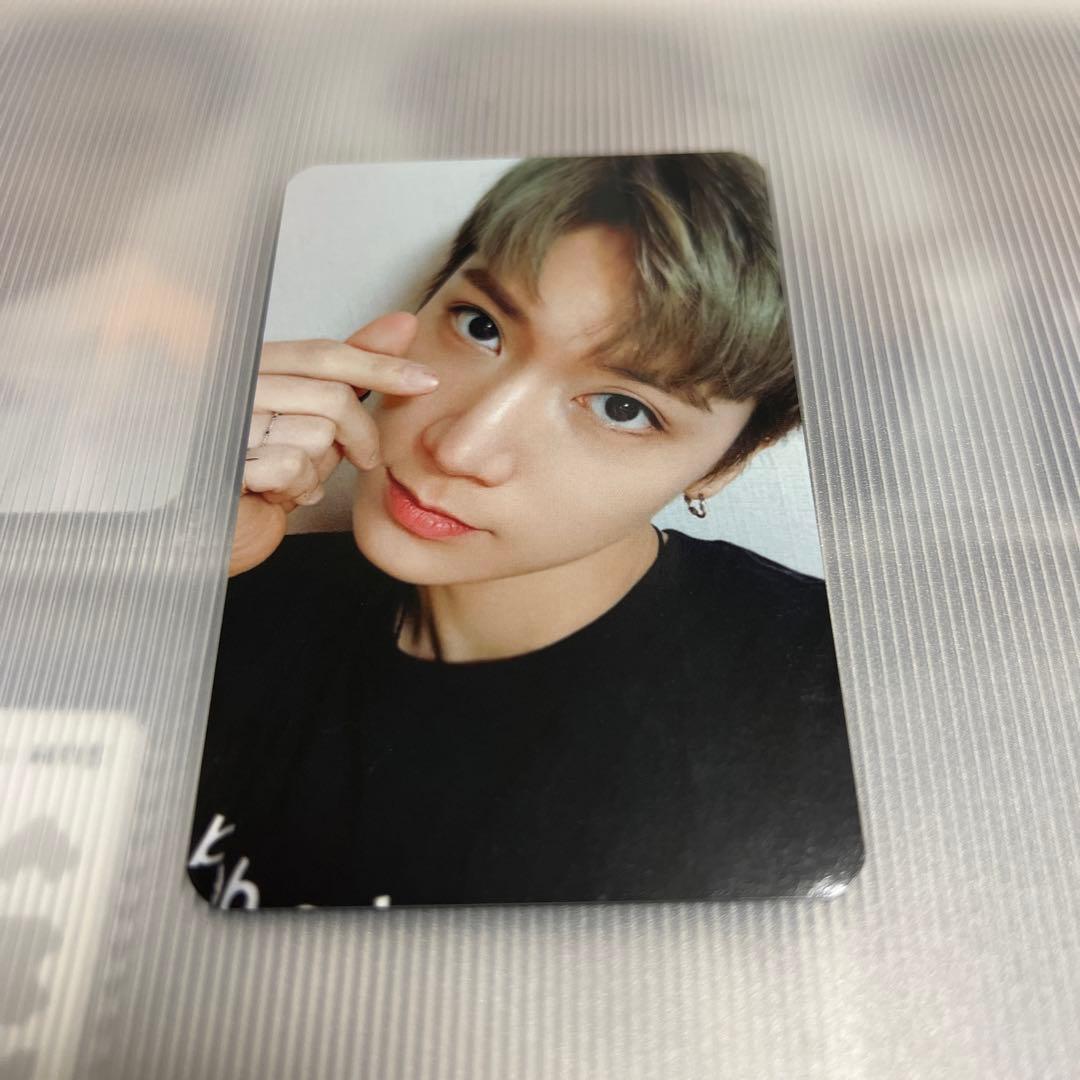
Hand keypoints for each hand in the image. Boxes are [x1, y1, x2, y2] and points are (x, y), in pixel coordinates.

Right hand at [229, 312, 435, 575]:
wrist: (205, 532)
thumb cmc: (259, 474)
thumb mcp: (309, 417)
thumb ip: (348, 375)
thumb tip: (402, 326)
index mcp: (253, 366)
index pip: (324, 353)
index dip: (380, 364)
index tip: (426, 380)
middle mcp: (235, 385)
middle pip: (332, 396)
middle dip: (361, 435)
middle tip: (365, 457)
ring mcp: (226, 422)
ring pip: (318, 434)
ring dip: (319, 469)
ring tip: (293, 477)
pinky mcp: (226, 461)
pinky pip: (294, 467)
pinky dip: (298, 490)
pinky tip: (276, 493)